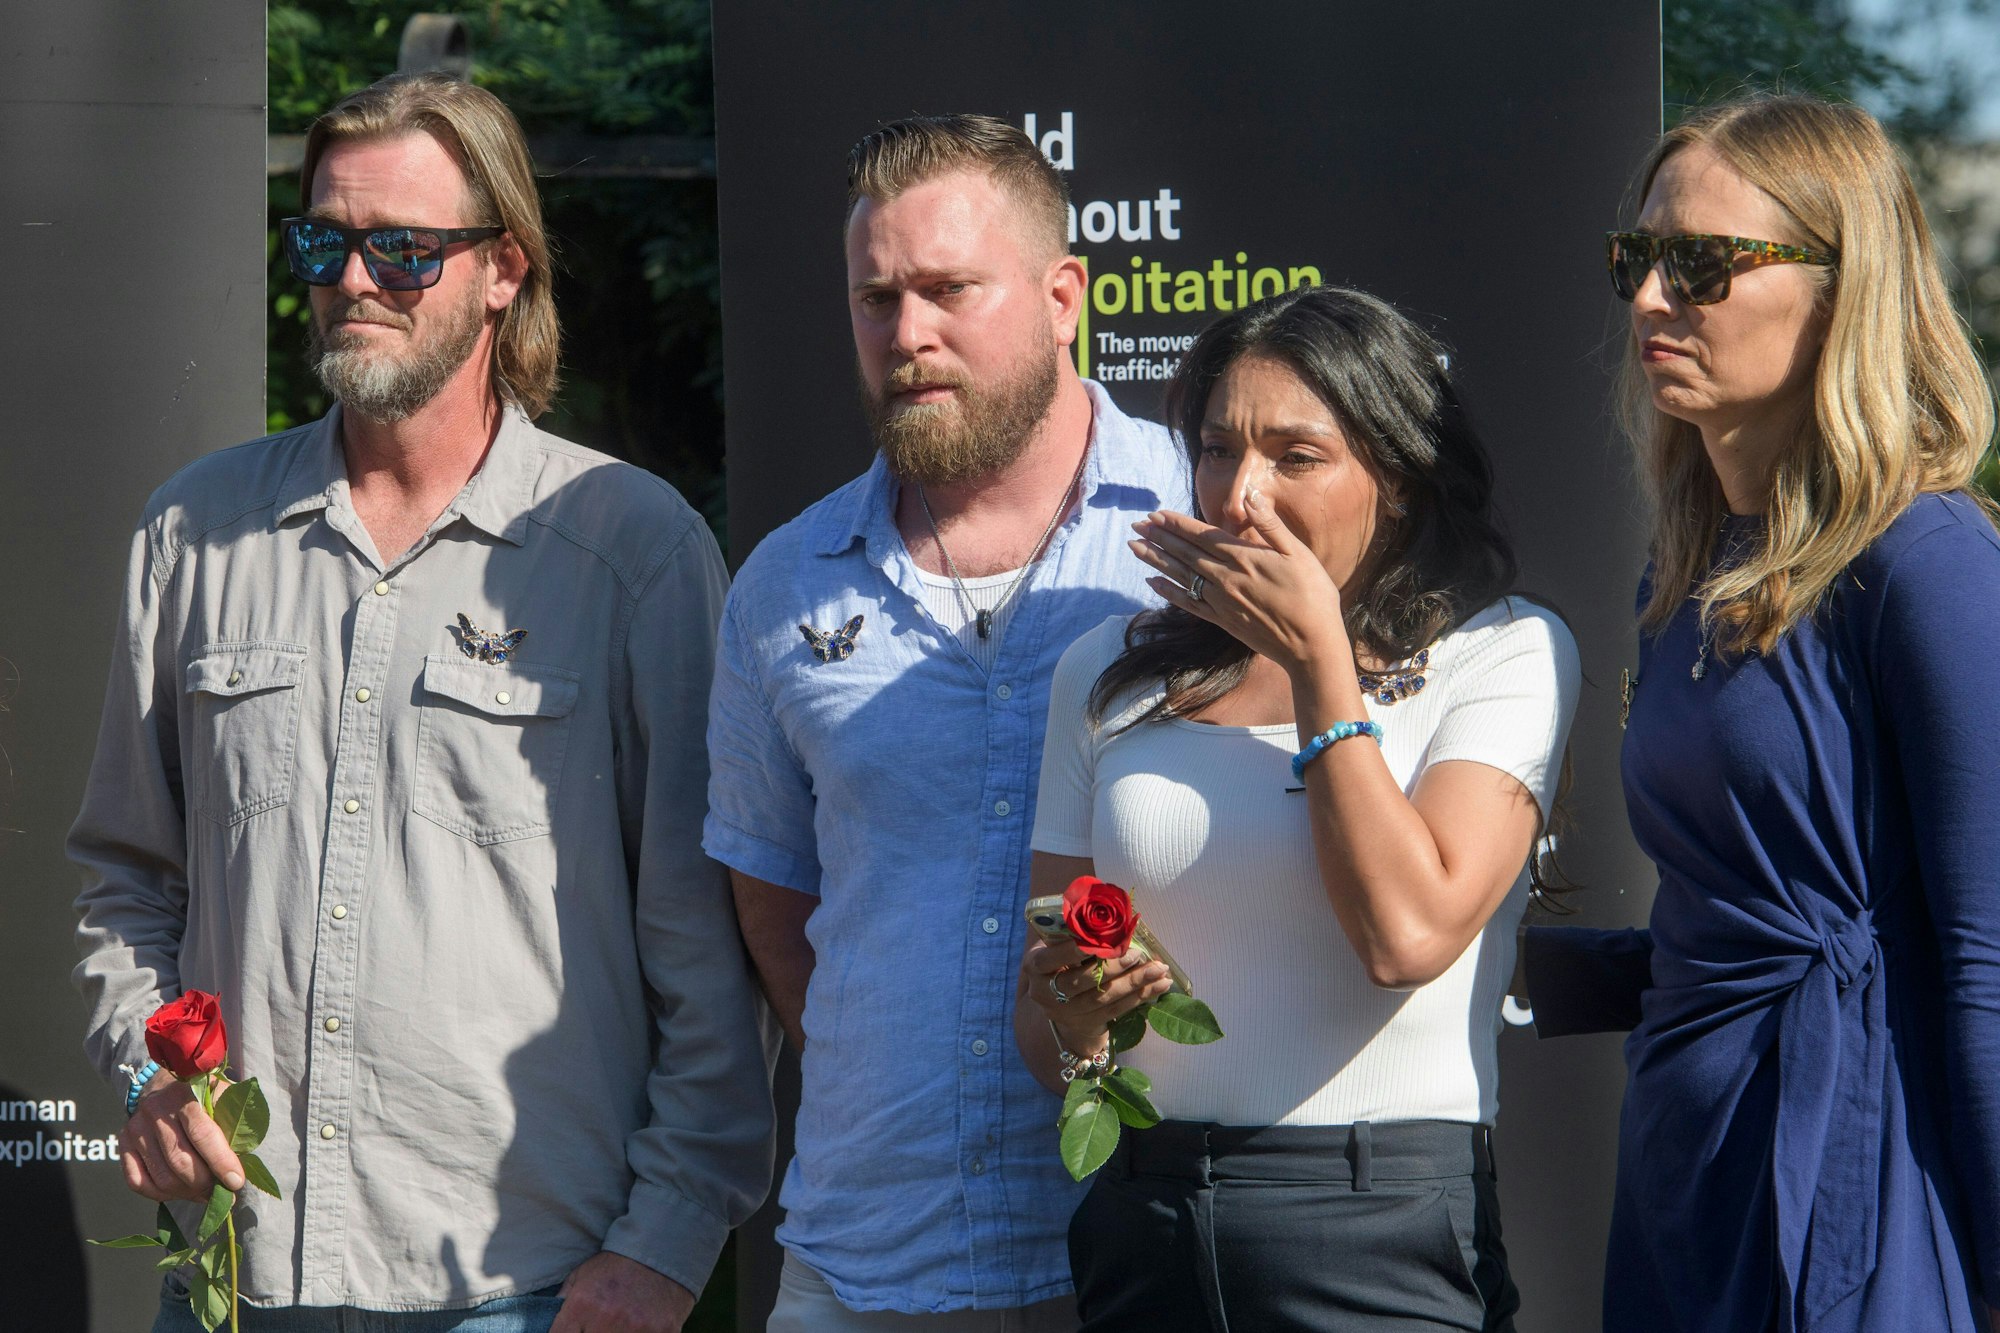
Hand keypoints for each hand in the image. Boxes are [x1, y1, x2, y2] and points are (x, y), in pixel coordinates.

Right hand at [119, 1078, 244, 1200]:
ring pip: (161, 1177)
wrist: (160, 1085)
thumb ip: (232, 1126)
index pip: (203, 1134)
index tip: (236, 1182)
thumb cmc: (202, 1097)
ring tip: (203, 1192)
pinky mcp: (122, 1144)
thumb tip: (238, 1169)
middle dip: (204, 1183)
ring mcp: (136, 1129)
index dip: (221, 1162)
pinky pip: (138, 1182)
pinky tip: (178, 1191)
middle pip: (180, 1161)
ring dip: (186, 1192)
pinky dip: (161, 1194)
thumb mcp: (222, 1099)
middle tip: (220, 1190)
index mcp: (186, 1095)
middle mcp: (157, 1111)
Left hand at [553, 1252, 695, 1332]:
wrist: (661, 1250)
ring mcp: (636, 1329)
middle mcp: (606, 1319)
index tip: (573, 1332)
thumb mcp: (581, 1277)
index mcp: (582, 1305)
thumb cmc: (616, 1266)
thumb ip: (562, 1304)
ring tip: (617, 1326)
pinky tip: (639, 1328)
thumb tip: (544, 1327)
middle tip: (596, 1327)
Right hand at [1020, 937, 1170, 1051]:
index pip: (1052, 958)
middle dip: (1113, 968)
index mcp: (1035, 966)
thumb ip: (1071, 930)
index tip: (1099, 941)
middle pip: (1081, 982)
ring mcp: (1066, 1012)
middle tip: (1137, 954)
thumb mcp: (1056, 943)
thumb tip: (1102, 905)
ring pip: (1103, 997)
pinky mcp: (1087, 1023)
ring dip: (1135, 983)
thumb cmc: (1061, 960)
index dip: (1074, 951)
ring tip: (1159, 969)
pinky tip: (1159, 985)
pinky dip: (1140, 996)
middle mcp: (1045, 992)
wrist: (1058, 1002)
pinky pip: (1117, 1010)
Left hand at [1131, 492, 1347, 674]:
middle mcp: (1226, 578)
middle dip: (1159, 537)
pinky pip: (1189, 603)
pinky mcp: (1222, 621)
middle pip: (1185, 553)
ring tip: (1135, 547)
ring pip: (1181, 575)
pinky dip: (1169, 591)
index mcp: (1244, 557)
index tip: (1156, 514)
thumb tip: (1250, 496)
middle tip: (1137, 525)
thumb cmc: (1313, 596)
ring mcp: (1221, 601)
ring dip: (1156, 559)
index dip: (1177, 524)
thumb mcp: (1299, 554)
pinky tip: (1153, 582)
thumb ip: (1270, 525)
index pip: (1202, 535)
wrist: (1311, 645)